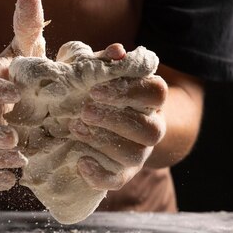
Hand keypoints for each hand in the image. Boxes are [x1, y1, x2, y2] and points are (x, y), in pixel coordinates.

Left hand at [68, 44, 167, 190]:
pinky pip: (117, 180)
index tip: (97, 90)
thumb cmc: (91, 91)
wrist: (88, 125)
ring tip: (76, 128)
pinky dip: (100, 175)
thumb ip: (102, 61)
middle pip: (149, 128)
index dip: (130, 91)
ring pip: (135, 154)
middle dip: (115, 119)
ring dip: (105, 141)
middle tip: (85, 110)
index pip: (156, 92)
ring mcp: (139, 154)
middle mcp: (151, 128)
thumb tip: (117, 51)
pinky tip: (80, 162)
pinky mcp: (122, 174)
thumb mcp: (92, 72)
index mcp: (149, 99)